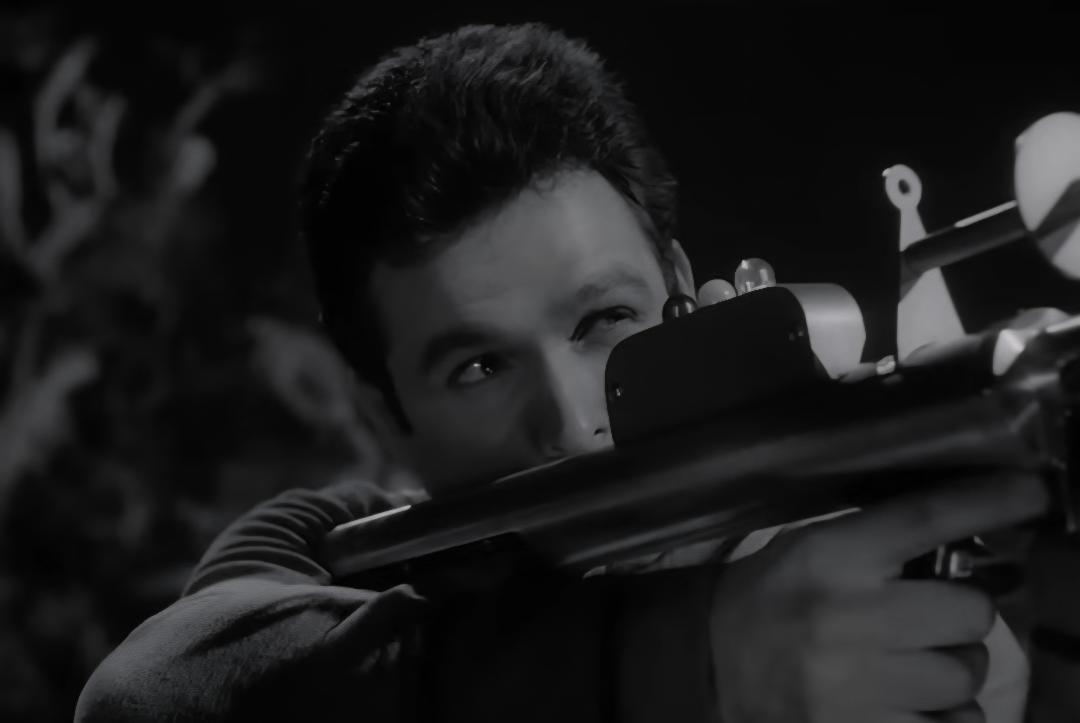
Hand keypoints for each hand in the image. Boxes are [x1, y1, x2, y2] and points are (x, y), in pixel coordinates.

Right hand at [707, 471, 1048, 722]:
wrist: (713, 668)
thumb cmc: (770, 599)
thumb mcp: (811, 550)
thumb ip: (876, 541)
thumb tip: (964, 530)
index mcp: (829, 558)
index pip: (924, 519)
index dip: (987, 502)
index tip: (1028, 491)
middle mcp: (846, 617)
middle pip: (968, 610)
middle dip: (960, 614)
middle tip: (932, 617)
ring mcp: (854, 685)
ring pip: (964, 674)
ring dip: (952, 670)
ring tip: (912, 665)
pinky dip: (941, 716)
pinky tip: (906, 701)